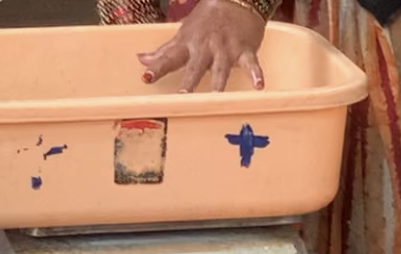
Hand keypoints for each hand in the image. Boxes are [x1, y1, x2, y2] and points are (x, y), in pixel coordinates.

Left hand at [138, 0, 266, 92]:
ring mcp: (226, 48)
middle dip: (189, 80)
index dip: (157, 67)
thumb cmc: (207, 20)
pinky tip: (259, 85)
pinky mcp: (245, 50)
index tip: (146, 78)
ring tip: (216, 97)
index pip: (169, 57)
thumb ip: (164, 51)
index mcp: (188, 44)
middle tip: (183, 95)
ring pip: (222, 68)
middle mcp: (206, 47)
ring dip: (219, 82)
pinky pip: (251, 63)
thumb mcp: (184, 33)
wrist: (236, 0)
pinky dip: (256, 73)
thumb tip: (141, 60)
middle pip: (196, 66)